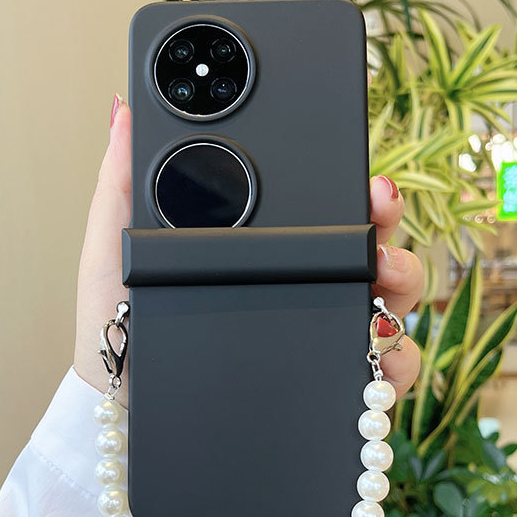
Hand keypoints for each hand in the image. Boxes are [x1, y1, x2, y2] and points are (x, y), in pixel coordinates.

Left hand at [74, 96, 422, 401]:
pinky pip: (382, 373)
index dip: (352, 186)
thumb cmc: (117, 328)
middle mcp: (299, 286)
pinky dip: (396, 365)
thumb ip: (121, 183)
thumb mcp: (114, 248)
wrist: (122, 403)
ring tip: (378, 281)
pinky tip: (377, 357)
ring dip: (402, 283)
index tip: (364, 175)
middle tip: (379, 210)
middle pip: (368, 247)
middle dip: (389, 225)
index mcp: (261, 249)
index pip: (320, 209)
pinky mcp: (326, 384)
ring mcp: (317, 334)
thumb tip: (124, 112)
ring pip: (389, 302)